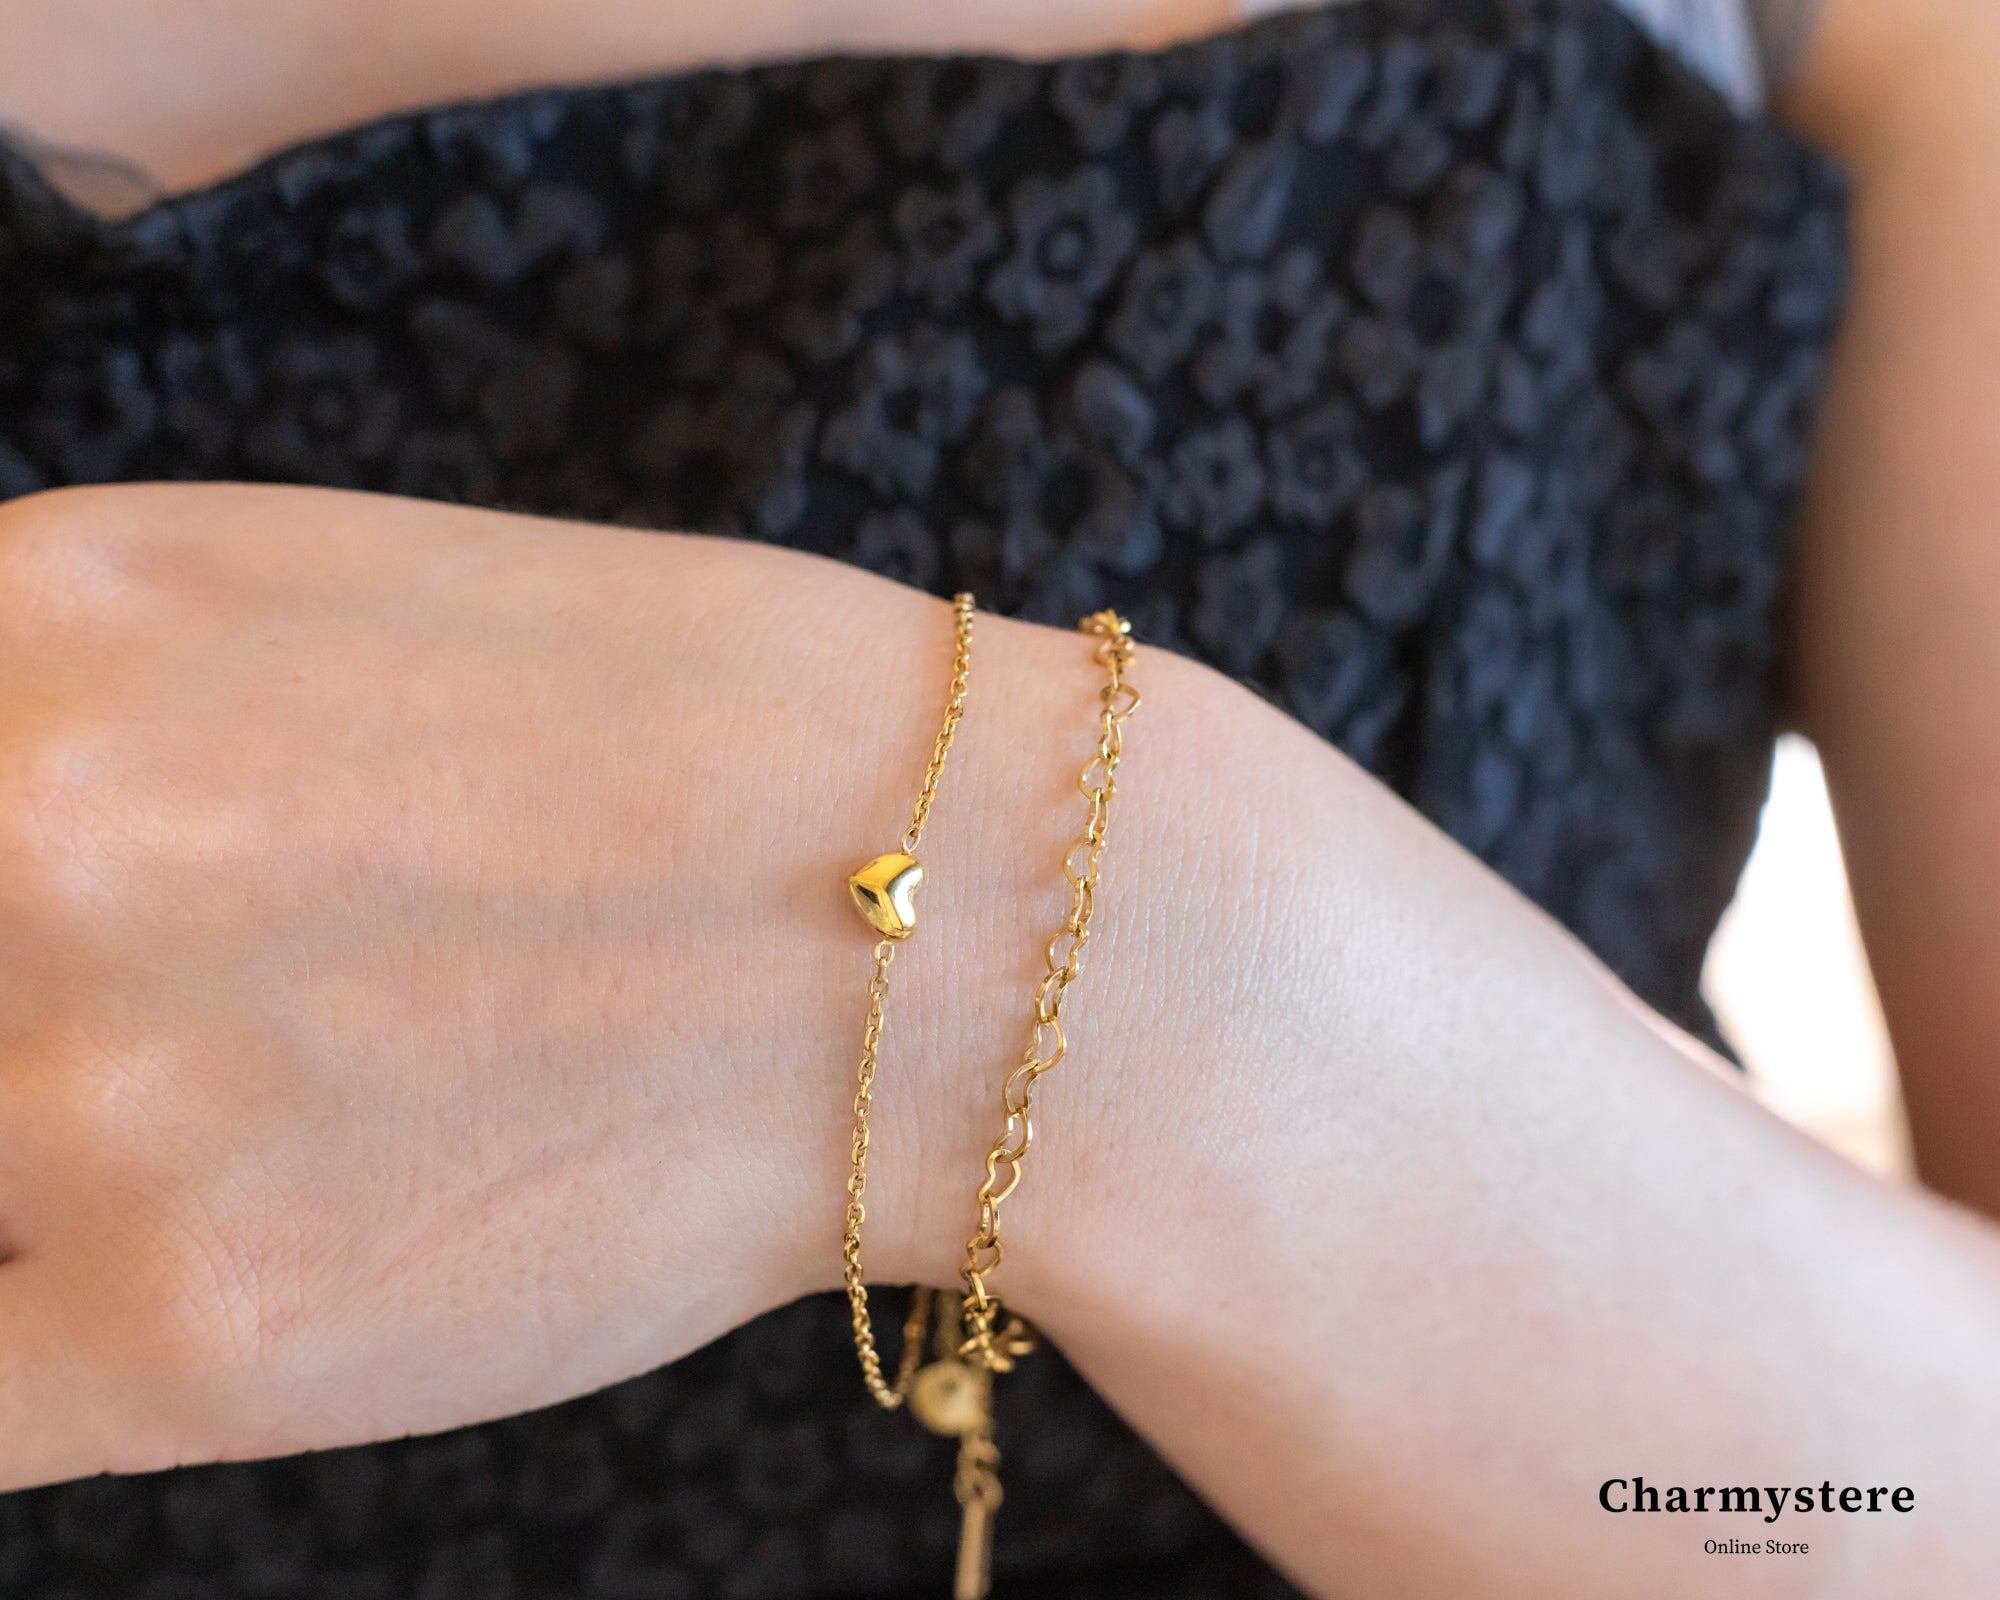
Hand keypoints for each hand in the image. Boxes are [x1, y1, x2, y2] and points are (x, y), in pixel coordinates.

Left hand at [0, 481, 1242, 1488]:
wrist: (989, 926)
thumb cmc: (720, 735)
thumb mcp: (353, 606)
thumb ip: (87, 699)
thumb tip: (0, 818)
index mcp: (67, 601)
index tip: (39, 920)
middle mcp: (38, 830)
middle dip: (29, 997)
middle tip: (227, 1010)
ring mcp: (105, 1100)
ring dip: (51, 1161)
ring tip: (274, 1114)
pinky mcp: (203, 1337)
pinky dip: (34, 1347)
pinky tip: (178, 1288)